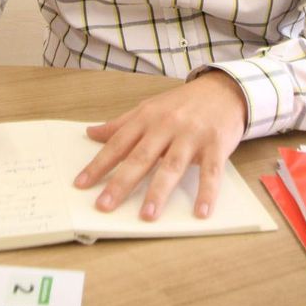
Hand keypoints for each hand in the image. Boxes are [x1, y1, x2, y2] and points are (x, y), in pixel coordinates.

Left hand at [74, 71, 247, 220]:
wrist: (224, 89)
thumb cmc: (184, 103)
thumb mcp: (150, 108)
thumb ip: (121, 124)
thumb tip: (91, 132)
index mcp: (147, 118)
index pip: (118, 144)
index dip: (98, 164)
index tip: (81, 184)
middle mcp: (167, 126)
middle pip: (141, 157)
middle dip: (121, 183)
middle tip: (105, 205)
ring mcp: (192, 135)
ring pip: (172, 166)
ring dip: (159, 192)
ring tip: (147, 215)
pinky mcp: (216, 145)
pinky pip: (211, 172)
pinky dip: (206, 193)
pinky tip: (200, 212)